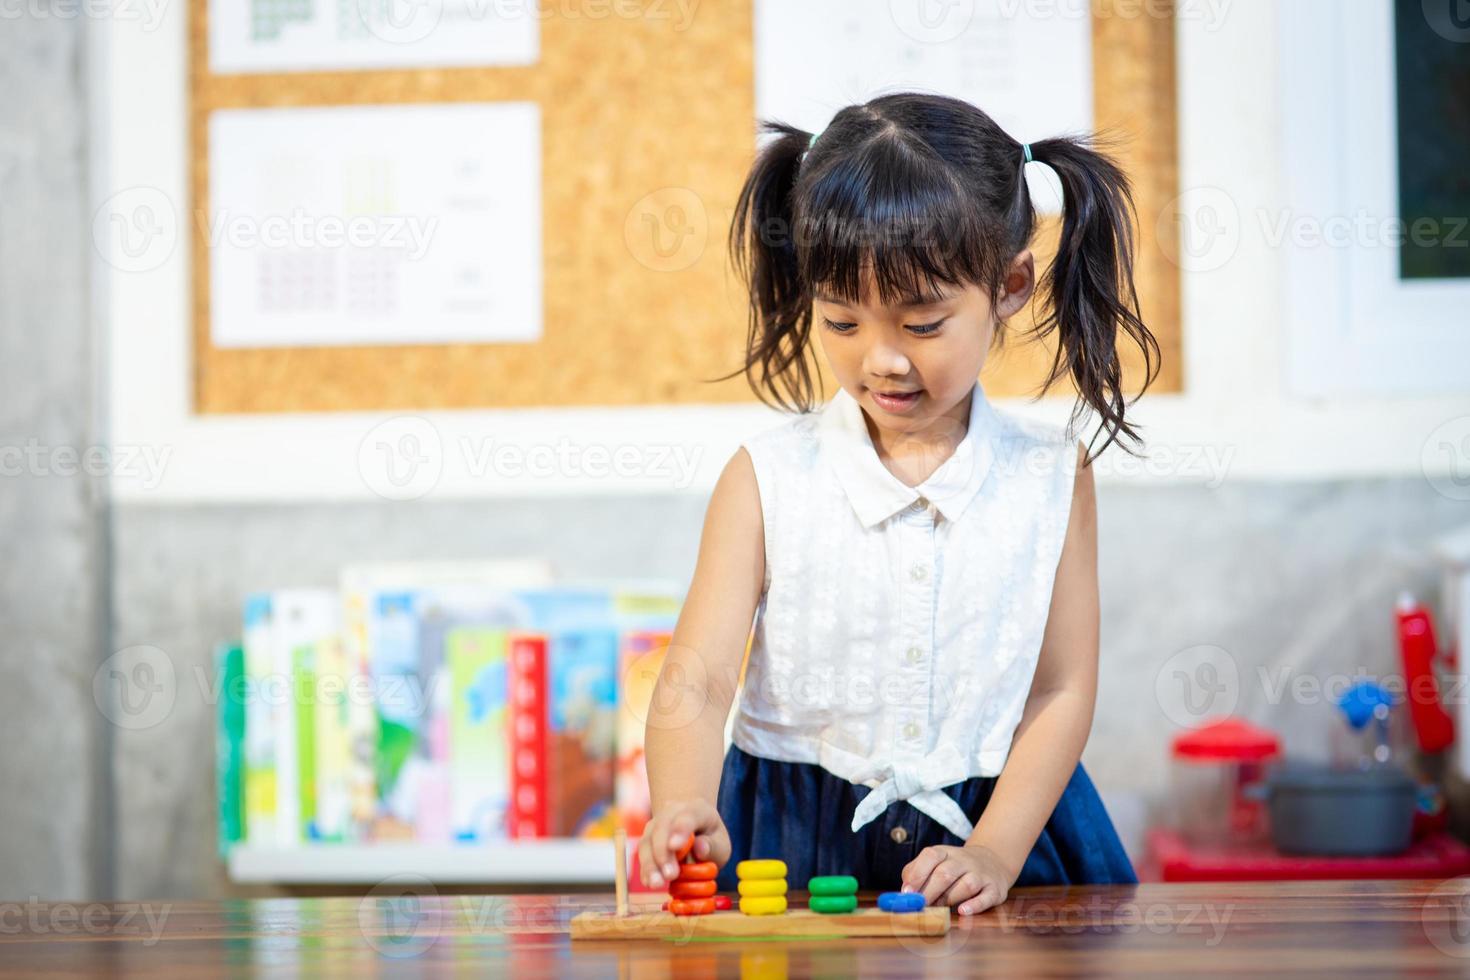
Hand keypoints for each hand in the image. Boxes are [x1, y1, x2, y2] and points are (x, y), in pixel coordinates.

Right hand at [637, 799, 731, 888]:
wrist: (692, 826)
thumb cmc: (709, 837)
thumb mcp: (721, 843)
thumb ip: (714, 847)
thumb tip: (700, 849)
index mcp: (696, 810)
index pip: (687, 816)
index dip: (680, 830)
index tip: (675, 846)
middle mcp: (671, 814)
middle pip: (662, 828)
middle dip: (663, 852)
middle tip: (670, 875)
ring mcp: (655, 826)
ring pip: (647, 841)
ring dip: (651, 864)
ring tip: (657, 883)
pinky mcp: (646, 842)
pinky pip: (642, 855)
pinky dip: (645, 870)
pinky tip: (650, 882)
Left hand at [900, 844, 1016, 914]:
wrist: (992, 861)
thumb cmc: (954, 868)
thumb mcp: (935, 862)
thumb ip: (916, 873)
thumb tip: (904, 893)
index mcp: (945, 852)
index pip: (930, 856)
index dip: (918, 874)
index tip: (907, 892)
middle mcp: (964, 860)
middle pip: (945, 873)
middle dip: (930, 892)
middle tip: (920, 906)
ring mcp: (980, 874)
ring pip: (965, 885)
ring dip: (949, 899)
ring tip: (939, 909)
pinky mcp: (994, 889)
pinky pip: (986, 897)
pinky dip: (975, 905)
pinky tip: (963, 911)